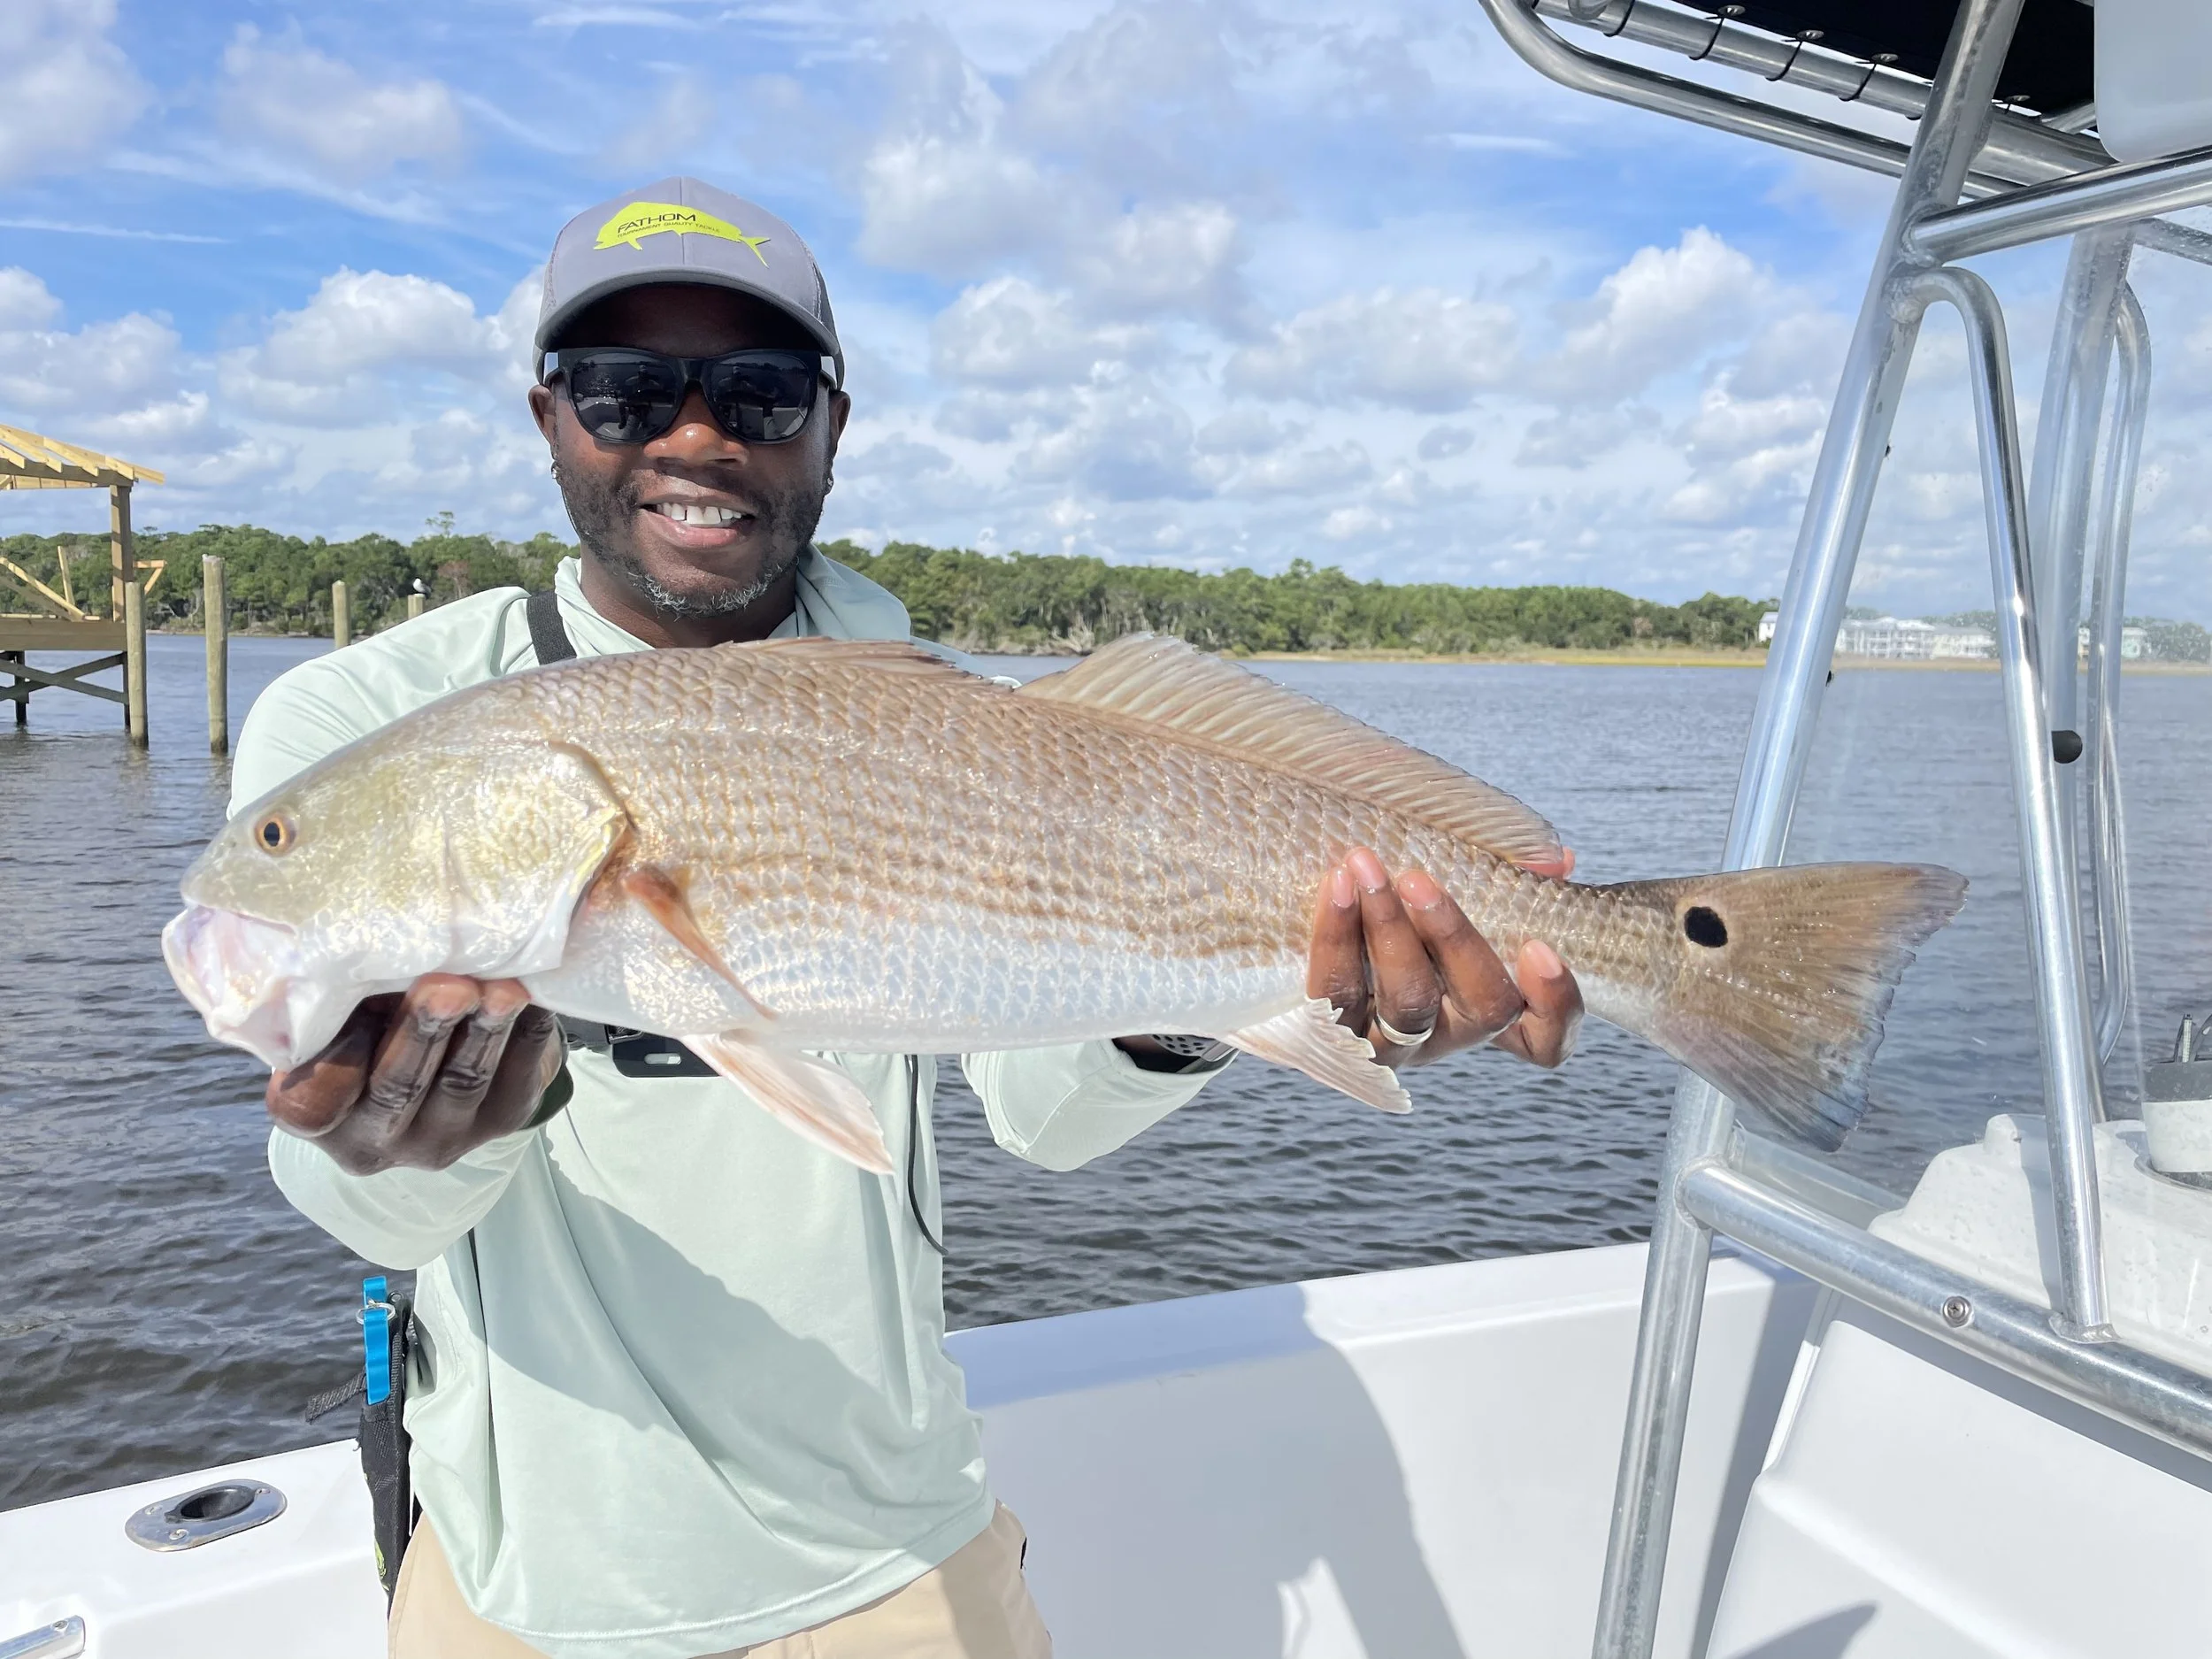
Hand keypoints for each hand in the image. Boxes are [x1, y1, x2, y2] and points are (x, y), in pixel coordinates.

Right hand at [265, 975, 564, 1174]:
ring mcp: (442, 1137)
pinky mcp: (501, 1120)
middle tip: (447, 986)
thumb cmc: (368, 1017)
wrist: (438, 1045)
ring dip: (485, 1030)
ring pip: (463, 1082)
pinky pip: (518, 1078)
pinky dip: (527, 1031)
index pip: (313, 1101)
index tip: (358, 1004)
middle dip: (424, 1032)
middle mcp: (375, 1137)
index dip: (336, 1057)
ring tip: (501, 988)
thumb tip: (364, 944)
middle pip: (398, 1088)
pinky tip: (533, 992)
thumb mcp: (339, 1009)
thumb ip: (340, 994)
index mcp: (316, 1114)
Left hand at [1308, 846, 1583, 1069]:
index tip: (1540, 947)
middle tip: (1421, 880)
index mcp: (1486, 1009)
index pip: (1545, 1041)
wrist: (1307, 932)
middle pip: (1481, 1007)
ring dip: (1387, 931)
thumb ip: (1508, 878)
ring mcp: (1389, 1043)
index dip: (1558, 1005)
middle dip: (1456, 938)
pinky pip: (1333, 997)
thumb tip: (1553, 860)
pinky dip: (1334, 941)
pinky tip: (1335, 888)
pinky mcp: (1330, 1035)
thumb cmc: (1404, 909)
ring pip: (1406, 1003)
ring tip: (1363, 867)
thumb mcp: (1456, 891)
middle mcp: (1446, 1036)